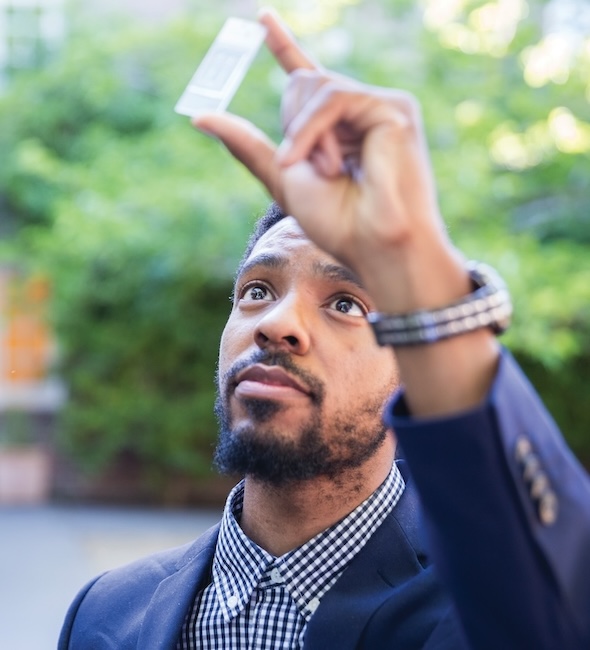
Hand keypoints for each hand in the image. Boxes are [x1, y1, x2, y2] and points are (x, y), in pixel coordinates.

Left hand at [194, 8, 465, 312]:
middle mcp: (357, 112)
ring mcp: (378, 107)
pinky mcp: (394, 109)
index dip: (283, 46)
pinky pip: (334, 97)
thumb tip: (198, 116)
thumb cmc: (336, 222)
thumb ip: (247, 144)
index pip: (306, 76)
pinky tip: (329, 162)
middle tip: (314, 171)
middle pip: (301, 83)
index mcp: (334, 128)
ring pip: (315, 87)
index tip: (261, 18)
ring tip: (331, 173)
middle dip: (293, 129)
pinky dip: (316, 130)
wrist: (373, 245)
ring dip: (306, 137)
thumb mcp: (281, 177)